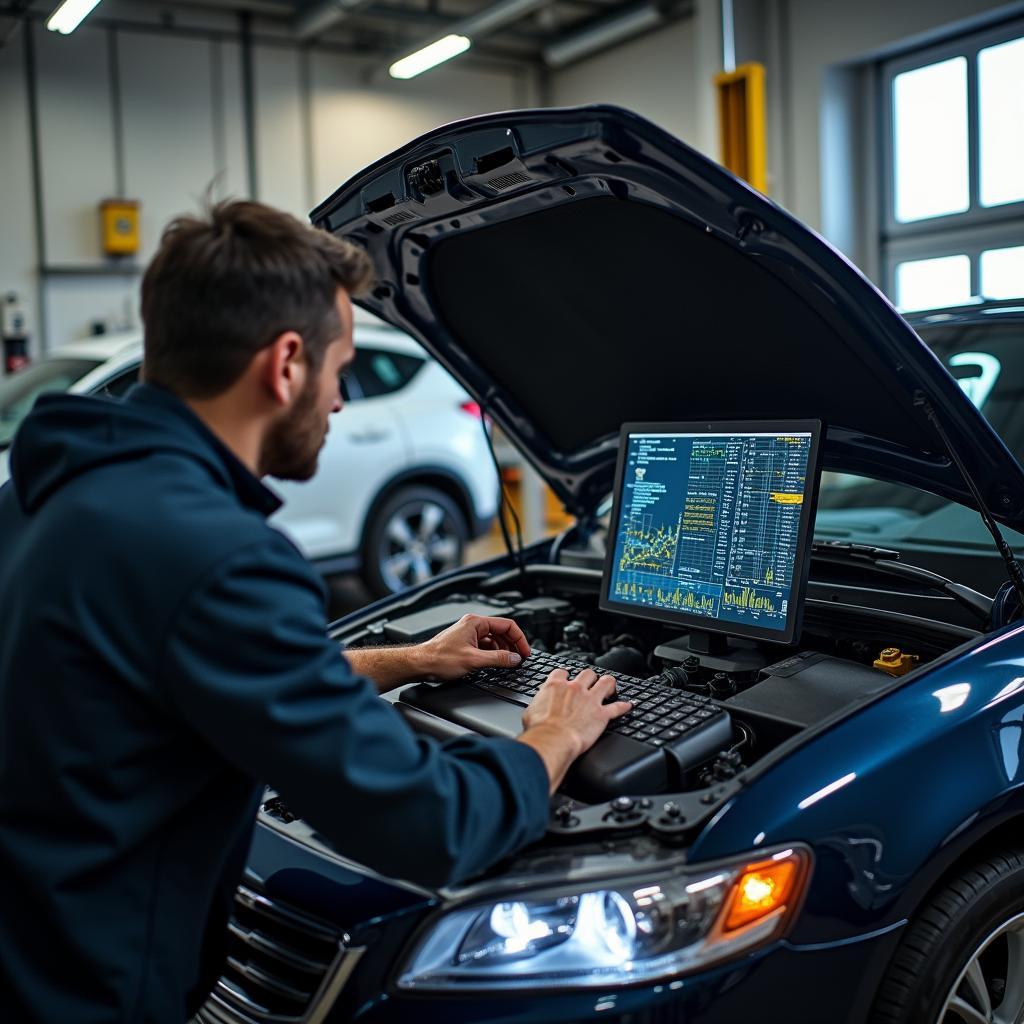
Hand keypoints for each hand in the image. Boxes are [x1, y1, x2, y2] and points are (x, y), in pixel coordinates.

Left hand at [416, 614, 531, 680]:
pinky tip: (495, 663)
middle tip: (520, 659)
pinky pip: (485, 646)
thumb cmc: (439, 659)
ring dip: (503, 650)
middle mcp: (473, 625)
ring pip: (494, 640)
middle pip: (501, 631)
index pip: (507, 625)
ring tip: (509, 662)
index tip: (525, 652)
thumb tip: (515, 658)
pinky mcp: (465, 643)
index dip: (519, 639)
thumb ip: (498, 659)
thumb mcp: (474, 660)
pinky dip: (493, 654)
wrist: (420, 664)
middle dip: (512, 645)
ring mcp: (468, 634)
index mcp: (476, 622)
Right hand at [519, 668, 632, 791]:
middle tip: (590, 684)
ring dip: (609, 684)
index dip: (565, 675)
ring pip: (606, 682)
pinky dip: (624, 706)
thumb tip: (537, 705)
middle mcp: (575, 688)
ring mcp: (590, 700)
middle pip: (587, 673)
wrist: (552, 740)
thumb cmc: (540, 729)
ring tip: (610, 688)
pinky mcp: (601, 714)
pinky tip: (628, 706)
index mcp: (556, 686)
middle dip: (590, 677)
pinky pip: (618, 707)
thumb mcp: (530, 711)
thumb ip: (538, 703)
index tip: (567, 679)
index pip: (562, 672)